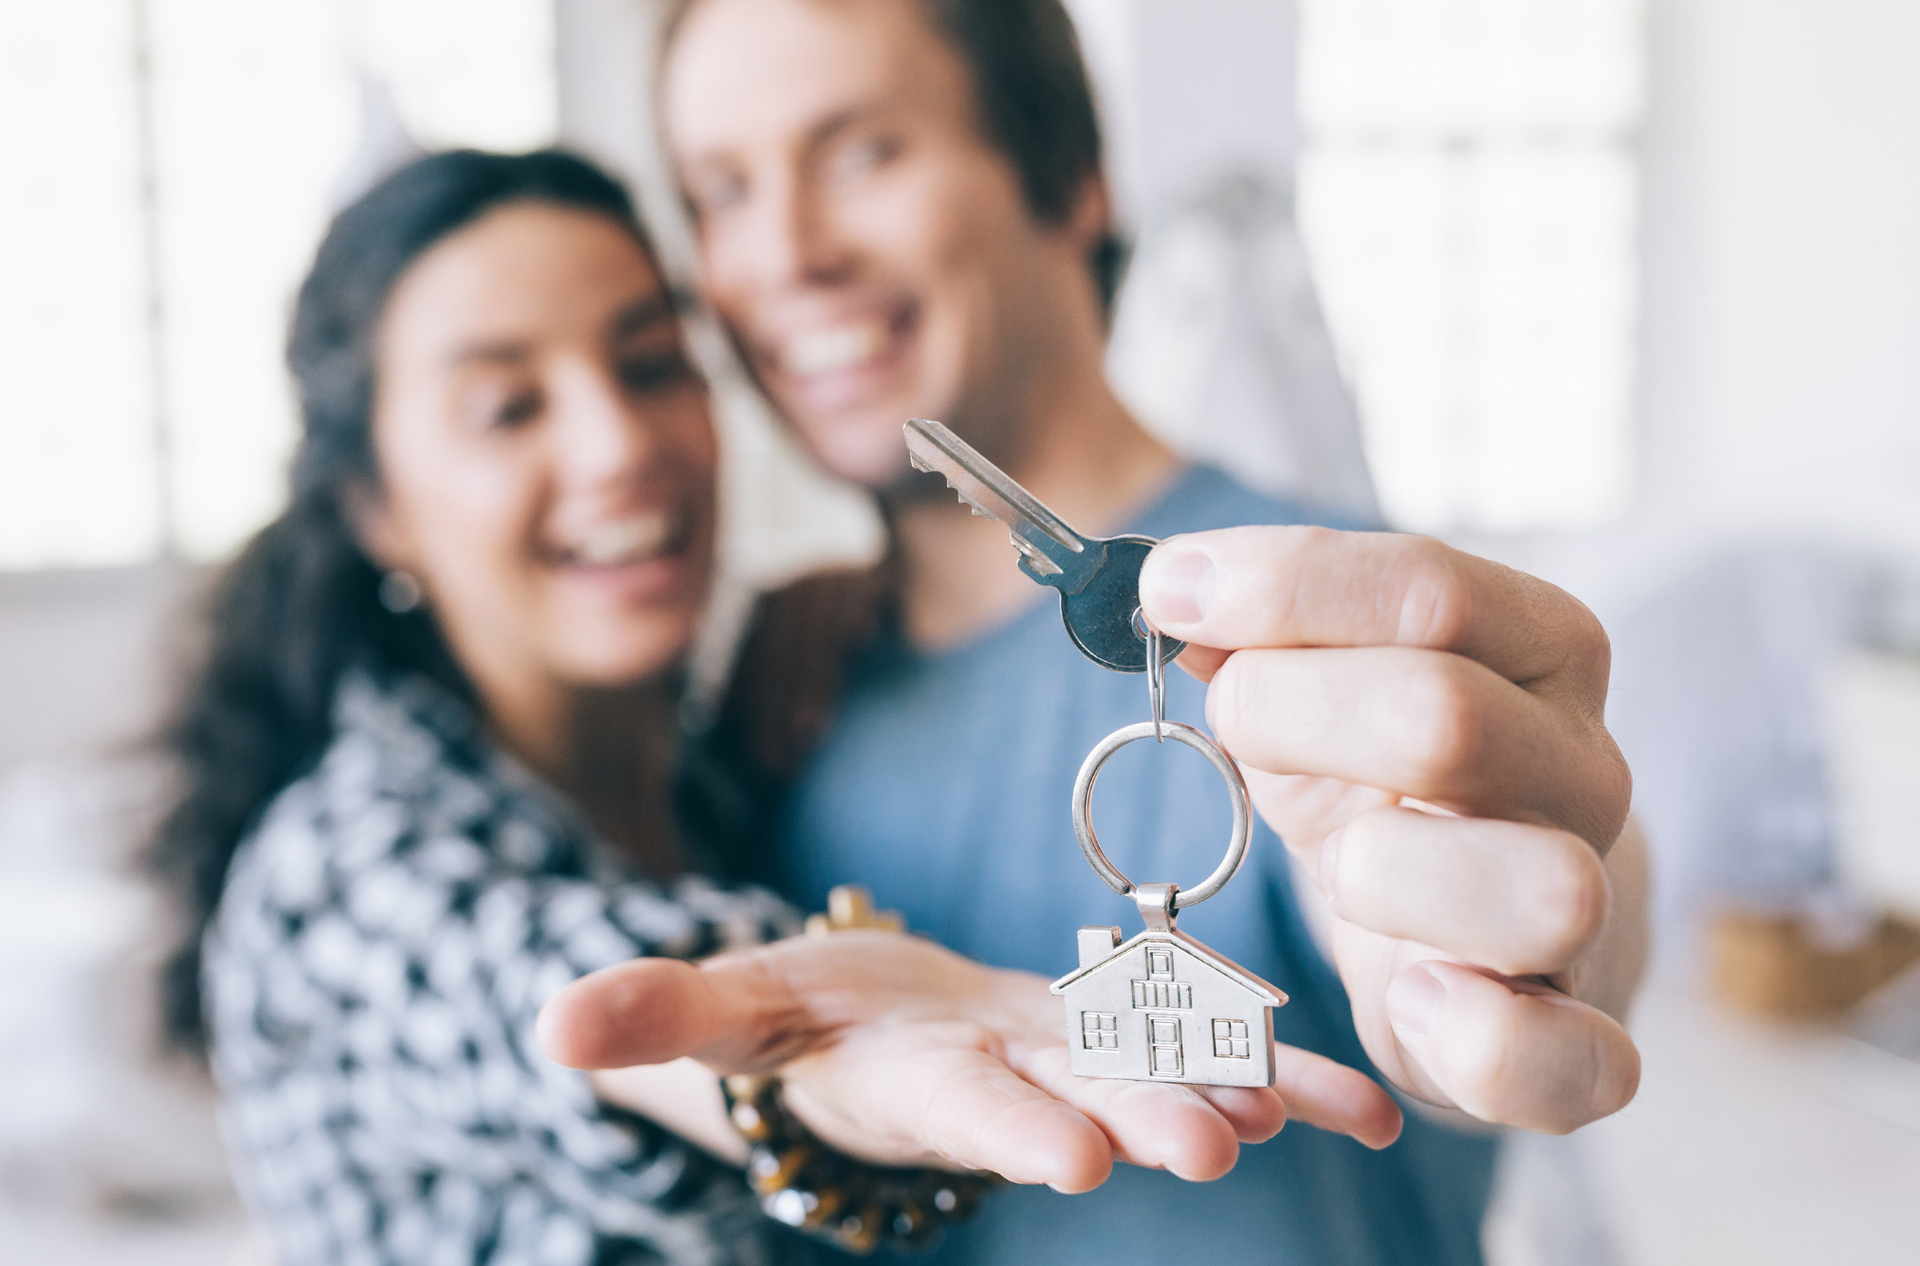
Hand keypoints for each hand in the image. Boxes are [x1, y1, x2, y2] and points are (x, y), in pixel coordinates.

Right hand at [537, 930, 1400, 1192]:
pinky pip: (1213, 1050)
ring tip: (1303, 1104)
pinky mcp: (1124, 1037)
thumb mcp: (728, 1011)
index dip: (1009, 1126)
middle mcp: (1010, 1082)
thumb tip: (549, 1027)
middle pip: (1076, 1100)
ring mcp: (1077, 1062)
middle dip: (1139, 1120)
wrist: (888, 1031)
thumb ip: (657, 1019)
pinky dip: (1286, 1073)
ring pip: (1159, 1073)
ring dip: (1230, 1089)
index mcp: (915, 1077)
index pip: (959, 1106)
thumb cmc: (804, 1020)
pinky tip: (1364, 1096)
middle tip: (1208, 1146)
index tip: (1070, 1160)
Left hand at [1140, 527, 1645, 1133]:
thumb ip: (1262, 633)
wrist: (1482, 925)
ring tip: (1341, 868)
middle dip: (1295, 713)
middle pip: (1450, 719)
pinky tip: (1413, 998)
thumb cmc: (1391, 786)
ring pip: (1537, 888)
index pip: (1433, 591)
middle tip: (1232, 719)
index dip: (1284, 585)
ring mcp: (1596, 909)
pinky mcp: (1581, 1042)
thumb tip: (1171, 586)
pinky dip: (1481, 1041)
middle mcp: (1584, 769)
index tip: (1163, 592)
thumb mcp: (1326, 689)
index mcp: (1541, 650)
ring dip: (1388, 875)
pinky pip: (1570, 1060)